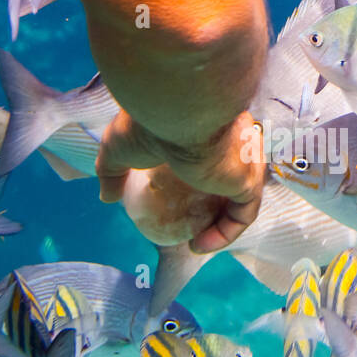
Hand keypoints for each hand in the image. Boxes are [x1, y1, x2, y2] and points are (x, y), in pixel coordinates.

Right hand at [97, 110, 264, 252]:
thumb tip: (106, 196)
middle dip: (218, 205)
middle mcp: (235, 140)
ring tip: (196, 244)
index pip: (216, 154)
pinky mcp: (249, 178)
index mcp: (210, 127)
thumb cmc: (148, 121)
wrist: (174, 110)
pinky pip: (242, 214)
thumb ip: (112, 171)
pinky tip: (199, 246)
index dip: (201, 179)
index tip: (178, 201)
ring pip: (241, 198)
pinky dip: (223, 234)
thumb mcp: (119, 148)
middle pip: (233, 177)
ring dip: (220, 226)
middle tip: (194, 227)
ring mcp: (246, 159)